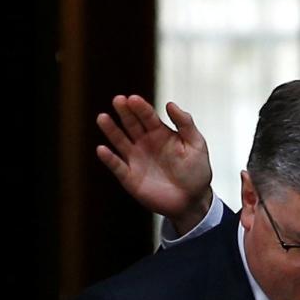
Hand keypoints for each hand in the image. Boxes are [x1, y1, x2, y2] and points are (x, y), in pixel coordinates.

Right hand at [97, 95, 213, 235]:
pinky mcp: (129, 177)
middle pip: (131, 124)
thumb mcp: (196, 145)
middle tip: (118, 100)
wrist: (193, 200)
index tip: (133, 98)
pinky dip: (109, 158)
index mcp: (160, 133)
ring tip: (103, 118)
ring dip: (111, 130)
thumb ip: (185, 124)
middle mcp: (145, 143)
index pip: (148, 116)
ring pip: (120, 141)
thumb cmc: (196, 171)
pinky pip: (117, 166)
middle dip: (125, 112)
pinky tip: (102, 149)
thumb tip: (170, 104)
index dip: (141, 107)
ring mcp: (135, 159)